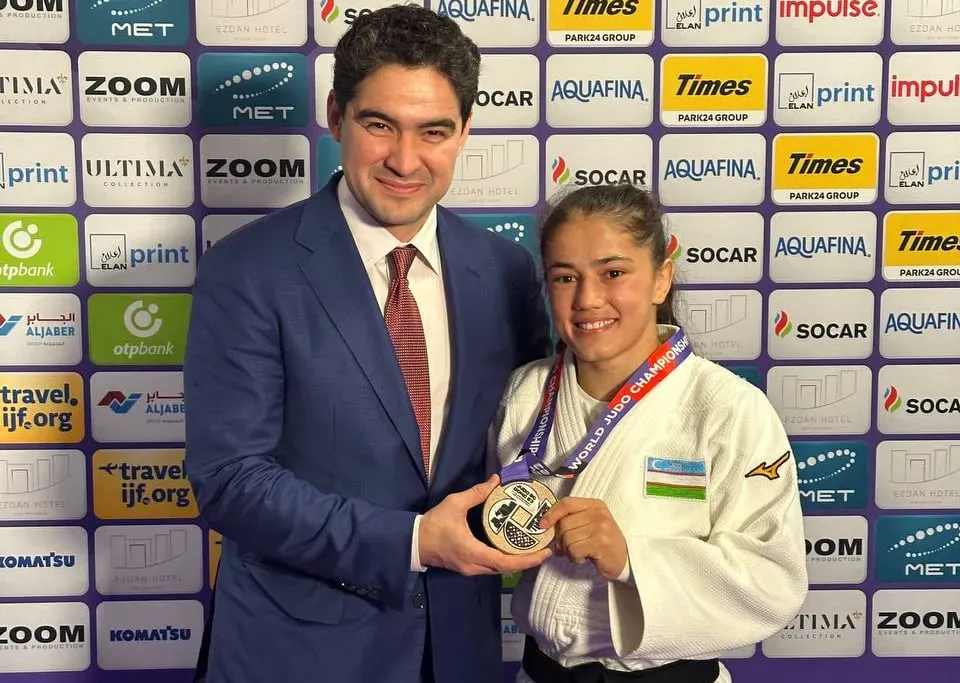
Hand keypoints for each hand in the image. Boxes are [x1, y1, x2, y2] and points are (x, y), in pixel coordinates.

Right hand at [418, 475, 551, 575]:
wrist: (413, 542)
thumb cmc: (434, 524)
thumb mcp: (455, 504)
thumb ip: (477, 493)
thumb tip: (496, 480)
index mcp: (474, 553)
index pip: (506, 562)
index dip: (527, 560)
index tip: (544, 553)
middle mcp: (475, 567)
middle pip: (507, 569)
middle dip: (527, 561)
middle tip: (544, 548)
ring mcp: (471, 570)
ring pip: (499, 570)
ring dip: (517, 562)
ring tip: (532, 549)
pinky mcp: (467, 568)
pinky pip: (491, 567)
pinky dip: (505, 561)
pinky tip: (512, 550)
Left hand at [538, 497, 626, 580]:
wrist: (624, 560)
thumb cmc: (603, 543)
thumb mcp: (589, 525)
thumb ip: (571, 521)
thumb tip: (546, 526)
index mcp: (594, 505)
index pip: (566, 503)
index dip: (551, 514)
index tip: (543, 525)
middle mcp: (598, 513)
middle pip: (564, 523)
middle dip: (561, 539)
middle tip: (568, 548)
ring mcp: (601, 527)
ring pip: (567, 538)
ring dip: (568, 550)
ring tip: (580, 552)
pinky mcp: (600, 543)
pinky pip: (574, 549)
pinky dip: (575, 557)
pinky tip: (584, 557)